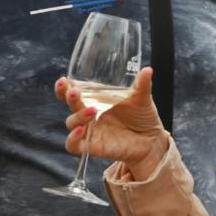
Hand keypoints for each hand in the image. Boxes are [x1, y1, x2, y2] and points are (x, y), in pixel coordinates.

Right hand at [54, 67, 168, 178]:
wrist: (151, 140)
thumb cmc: (143, 116)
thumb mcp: (142, 98)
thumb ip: (142, 85)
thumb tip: (148, 70)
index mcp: (95, 99)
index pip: (72, 91)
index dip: (64, 86)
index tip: (64, 80)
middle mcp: (89, 114)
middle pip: (69, 104)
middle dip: (67, 96)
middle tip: (74, 92)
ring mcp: (90, 130)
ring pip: (71, 122)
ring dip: (78, 116)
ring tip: (92, 111)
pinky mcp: (92, 146)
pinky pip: (72, 145)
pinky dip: (72, 138)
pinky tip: (80, 131)